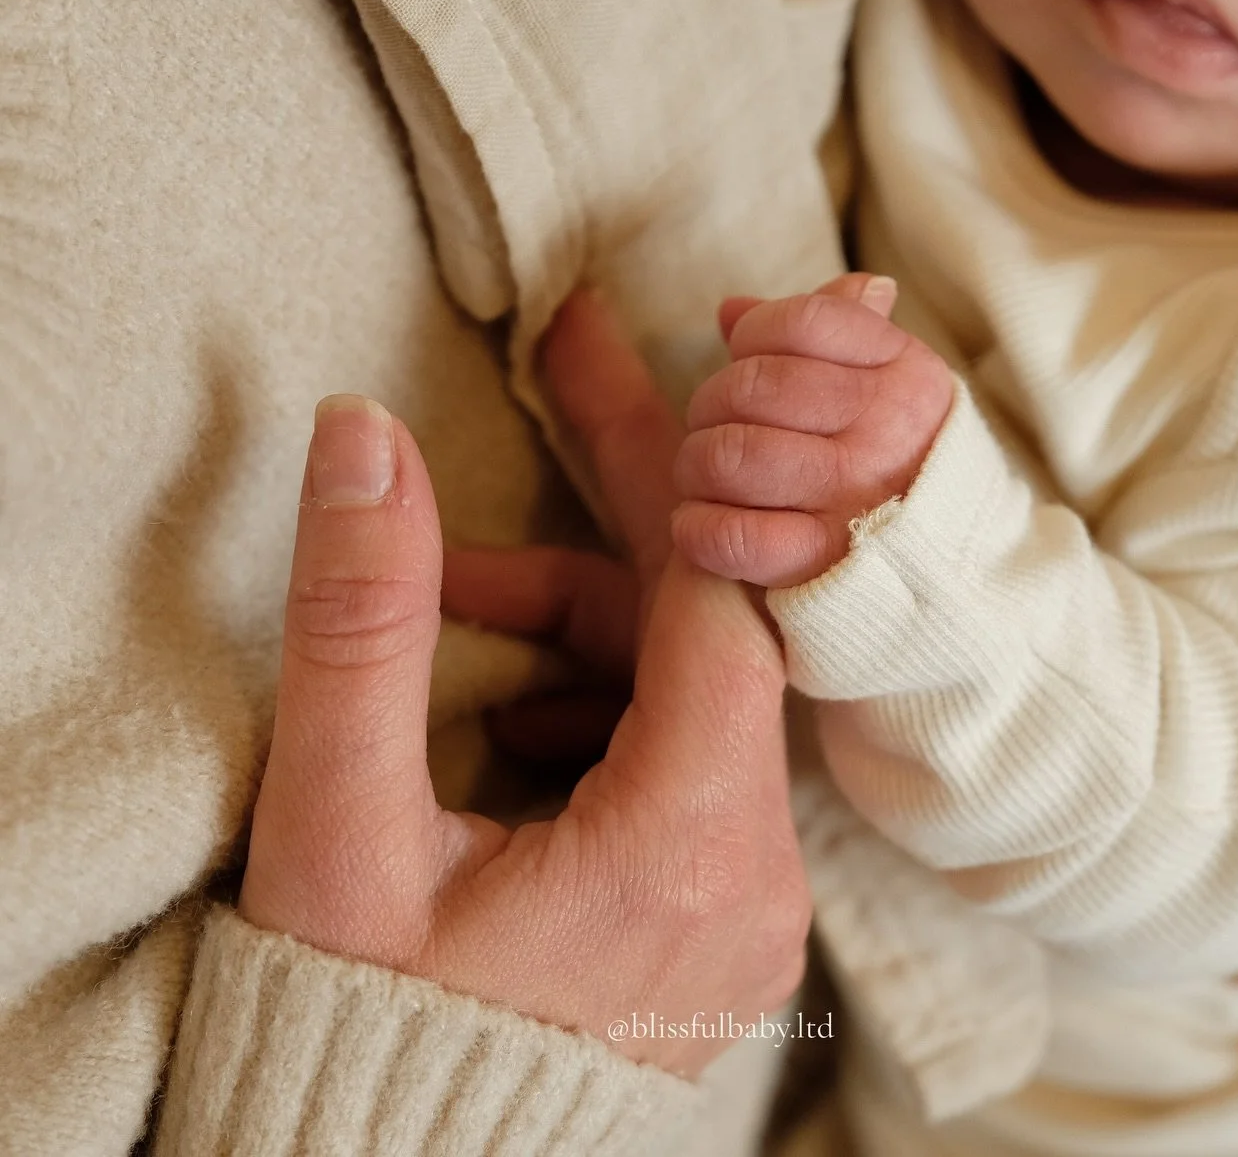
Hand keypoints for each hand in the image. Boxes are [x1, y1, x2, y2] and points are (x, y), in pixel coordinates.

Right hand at [239, 290, 810, 1078]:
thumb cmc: (361, 1032)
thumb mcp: (336, 830)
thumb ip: (359, 629)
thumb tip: (364, 442)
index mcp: (687, 846)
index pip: (707, 591)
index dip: (654, 456)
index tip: (599, 347)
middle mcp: (757, 876)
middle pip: (712, 630)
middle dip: (630, 504)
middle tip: (576, 376)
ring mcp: (751, 903)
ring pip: (694, 696)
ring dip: (583, 628)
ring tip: (462, 605)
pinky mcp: (723, 917)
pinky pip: (689, 762)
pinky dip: (603, 706)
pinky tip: (512, 706)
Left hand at [672, 273, 954, 587]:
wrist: (948, 579)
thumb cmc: (896, 469)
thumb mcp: (885, 388)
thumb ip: (817, 337)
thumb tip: (731, 310)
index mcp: (907, 376)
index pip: (803, 322)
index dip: (754, 336)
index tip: (748, 364)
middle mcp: (888, 432)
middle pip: (754, 385)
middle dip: (710, 405)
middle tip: (711, 430)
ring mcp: (856, 499)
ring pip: (731, 455)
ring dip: (695, 466)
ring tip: (703, 478)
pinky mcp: (822, 563)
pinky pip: (731, 534)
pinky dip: (697, 528)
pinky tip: (699, 525)